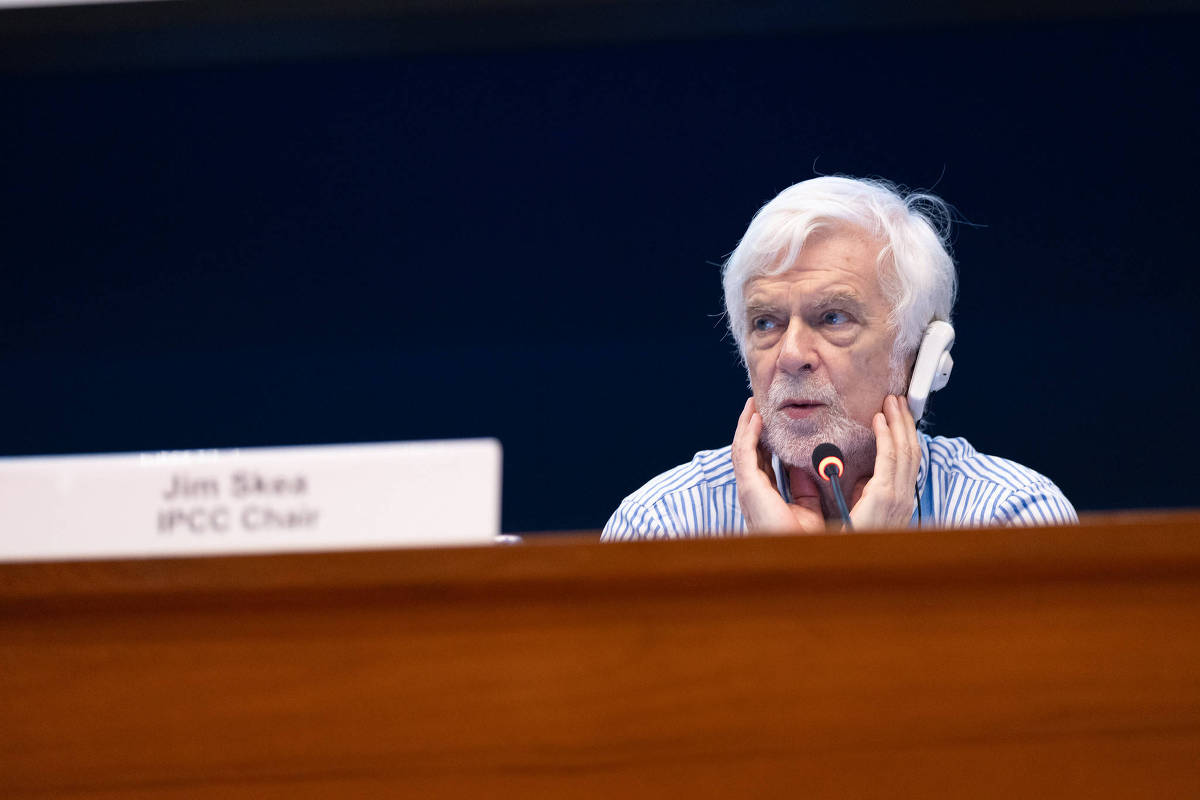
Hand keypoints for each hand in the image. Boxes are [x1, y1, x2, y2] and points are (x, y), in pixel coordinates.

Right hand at [731, 397, 825, 533]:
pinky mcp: (749, 486)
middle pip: (746, 451)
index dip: (761, 441)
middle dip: (749, 429)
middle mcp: (750, 490)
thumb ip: (804, 488)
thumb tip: (802, 467)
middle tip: (756, 407)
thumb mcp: (807, 508)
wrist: (798, 554)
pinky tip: (755, 419)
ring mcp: (747, 488)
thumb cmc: (802, 540)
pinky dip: (748, 433)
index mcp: (762, 495)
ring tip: (752, 406)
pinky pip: (745, 453)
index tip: (767, 424)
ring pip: (741, 449)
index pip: (758, 461)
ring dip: (746, 425)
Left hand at [848, 394, 920, 529]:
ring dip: (899, 423)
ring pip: (905, 450)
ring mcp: (898, 497)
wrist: (848, 566)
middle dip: (905, 423)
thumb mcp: (858, 513)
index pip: (908, 462)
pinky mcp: (886, 496)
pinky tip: (880, 420)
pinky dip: (887, 435)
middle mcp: (904, 499)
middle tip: (898, 401)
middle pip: (911, 451)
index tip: (897, 417)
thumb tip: (854, 473)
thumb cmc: (850, 542)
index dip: (904, 436)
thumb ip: (861, 492)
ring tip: (893, 402)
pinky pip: (890, 458)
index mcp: (899, 502)